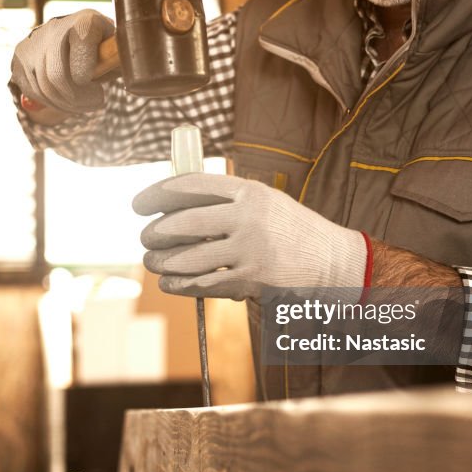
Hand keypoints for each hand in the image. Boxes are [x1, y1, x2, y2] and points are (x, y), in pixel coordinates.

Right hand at [11, 10, 114, 113]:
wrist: (76, 38)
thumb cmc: (103, 50)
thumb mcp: (117, 52)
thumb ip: (115, 62)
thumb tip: (109, 69)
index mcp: (86, 21)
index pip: (82, 42)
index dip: (85, 67)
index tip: (97, 89)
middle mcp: (54, 27)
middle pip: (57, 75)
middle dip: (78, 98)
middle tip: (95, 103)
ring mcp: (32, 42)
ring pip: (44, 87)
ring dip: (67, 104)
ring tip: (84, 104)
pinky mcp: (19, 58)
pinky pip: (32, 91)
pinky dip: (51, 103)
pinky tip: (66, 101)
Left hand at [133, 173, 367, 300]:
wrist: (332, 262)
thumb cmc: (291, 232)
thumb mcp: (265, 203)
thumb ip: (227, 201)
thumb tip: (172, 206)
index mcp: (249, 191)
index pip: (190, 185)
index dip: (156, 194)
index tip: (139, 204)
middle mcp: (248, 217)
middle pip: (182, 223)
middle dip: (155, 233)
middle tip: (146, 238)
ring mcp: (250, 250)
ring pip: (187, 258)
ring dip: (162, 262)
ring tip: (154, 262)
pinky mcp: (251, 281)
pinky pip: (202, 284)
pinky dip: (180, 285)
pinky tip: (171, 283)